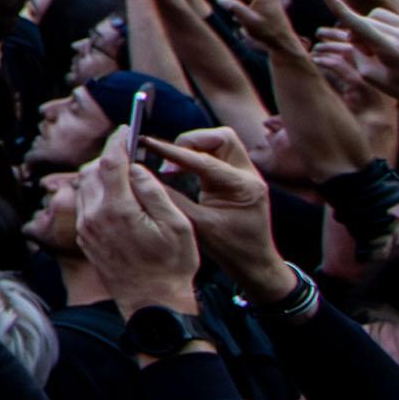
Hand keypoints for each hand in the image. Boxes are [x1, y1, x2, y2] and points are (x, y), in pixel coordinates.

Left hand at [71, 125, 204, 317]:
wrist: (152, 302)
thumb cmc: (172, 265)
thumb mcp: (176, 224)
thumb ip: (153, 191)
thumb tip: (136, 166)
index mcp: (117, 209)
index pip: (109, 162)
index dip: (118, 141)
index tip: (127, 129)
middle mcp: (94, 216)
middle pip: (92, 170)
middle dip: (109, 155)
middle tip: (128, 148)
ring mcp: (86, 228)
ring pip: (84, 186)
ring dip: (100, 173)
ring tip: (124, 170)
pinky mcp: (85, 238)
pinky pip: (84, 204)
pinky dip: (96, 191)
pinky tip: (116, 194)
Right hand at [137, 127, 292, 295]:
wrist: (254, 262)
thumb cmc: (230, 248)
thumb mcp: (198, 225)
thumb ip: (172, 199)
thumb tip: (143, 180)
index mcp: (243, 186)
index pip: (204, 160)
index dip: (172, 152)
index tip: (148, 144)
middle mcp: (249, 174)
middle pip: (220, 137)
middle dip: (190, 142)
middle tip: (168, 161)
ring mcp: (246, 173)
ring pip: (219, 141)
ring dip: (194, 148)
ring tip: (174, 165)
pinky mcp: (238, 176)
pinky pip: (217, 153)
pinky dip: (197, 156)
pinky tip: (182, 169)